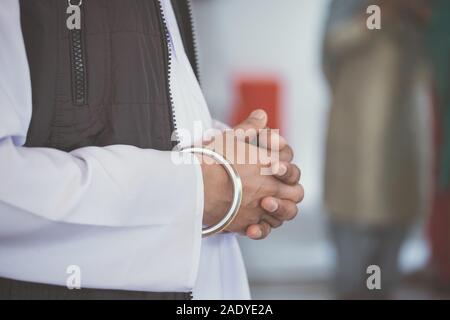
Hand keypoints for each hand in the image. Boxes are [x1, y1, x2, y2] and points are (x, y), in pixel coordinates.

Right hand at [199, 110, 303, 237]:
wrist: (197, 185)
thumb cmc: (213, 159)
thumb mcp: (231, 138)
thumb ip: (249, 128)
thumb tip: (261, 115)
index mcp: (271, 167)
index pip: (292, 168)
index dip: (286, 166)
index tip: (272, 164)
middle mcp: (271, 189)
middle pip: (296, 194)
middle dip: (290, 190)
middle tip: (275, 187)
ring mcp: (261, 208)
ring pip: (285, 215)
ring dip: (280, 210)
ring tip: (266, 204)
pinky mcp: (246, 224)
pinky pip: (264, 230)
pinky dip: (262, 229)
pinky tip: (252, 225)